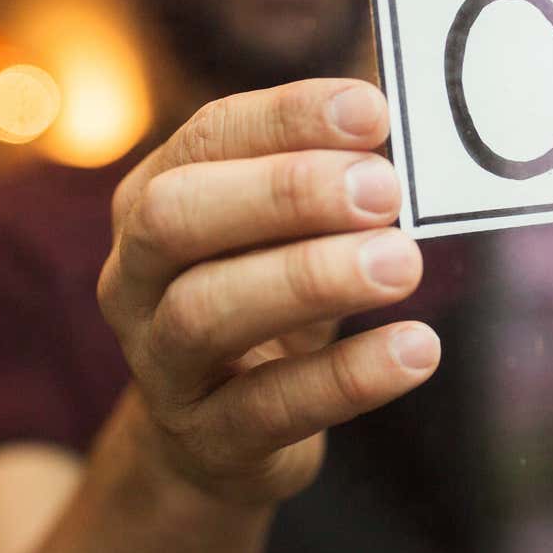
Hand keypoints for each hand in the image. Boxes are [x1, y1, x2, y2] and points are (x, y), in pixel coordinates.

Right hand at [95, 78, 437, 504]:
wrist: (221, 437)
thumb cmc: (268, 297)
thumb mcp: (289, 233)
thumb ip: (334, 176)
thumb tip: (407, 114)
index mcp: (153, 196)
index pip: (209, 136)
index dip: (288, 118)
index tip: (374, 112)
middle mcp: (136, 274)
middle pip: (176, 216)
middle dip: (285, 193)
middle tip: (385, 190)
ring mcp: (159, 362)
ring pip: (206, 311)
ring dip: (311, 278)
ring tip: (404, 263)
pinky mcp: (207, 440)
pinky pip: (267, 407)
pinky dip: (346, 378)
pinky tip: (416, 349)